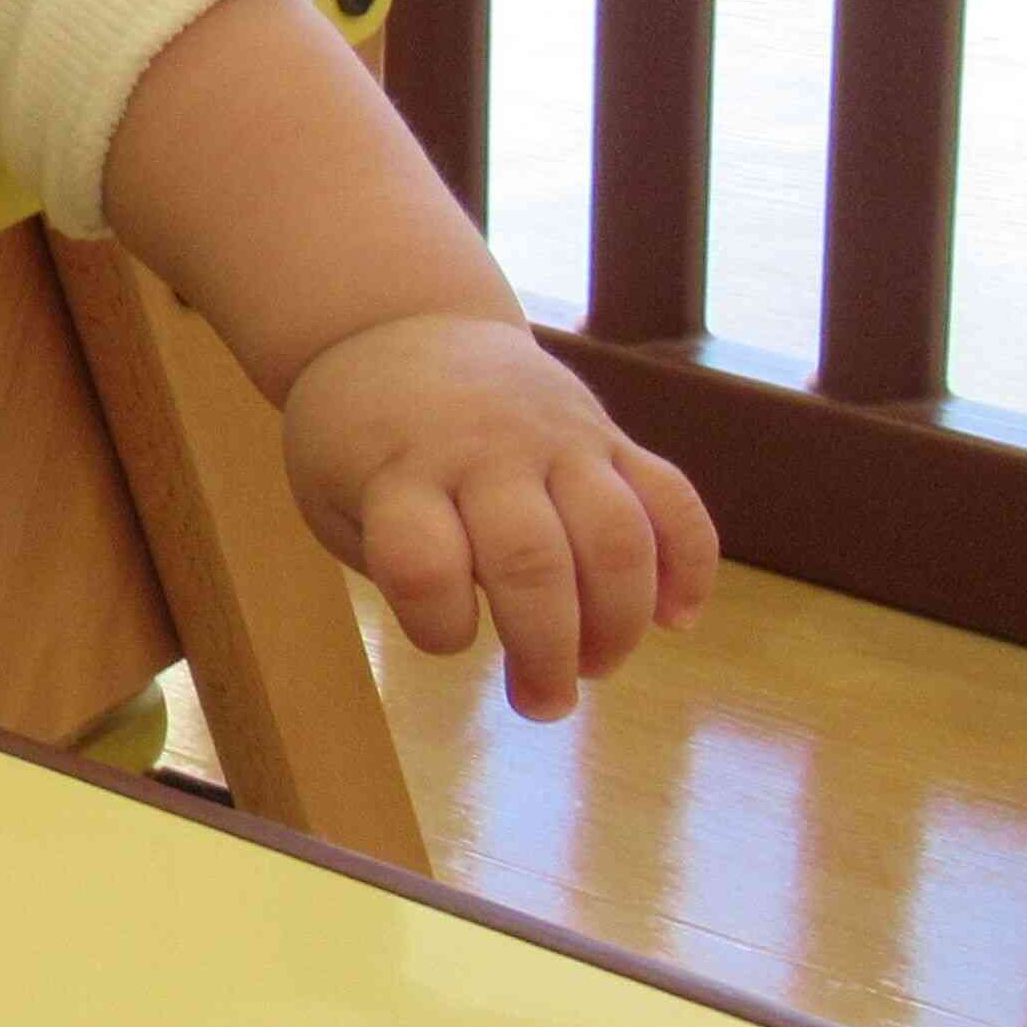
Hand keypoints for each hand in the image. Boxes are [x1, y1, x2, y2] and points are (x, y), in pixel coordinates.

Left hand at [276, 314, 720, 719]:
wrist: (399, 323)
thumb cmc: (360, 440)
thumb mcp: (336, 498)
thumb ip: (401, 562)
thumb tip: (499, 627)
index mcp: (399, 473)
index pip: (421, 562)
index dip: (437, 623)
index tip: (445, 638)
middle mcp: (484, 452)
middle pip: (533, 561)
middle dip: (547, 652)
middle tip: (542, 703)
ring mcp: (555, 438)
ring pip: (617, 534)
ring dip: (619, 621)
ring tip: (595, 667)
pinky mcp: (607, 434)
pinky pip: (670, 497)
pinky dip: (690, 562)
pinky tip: (678, 619)